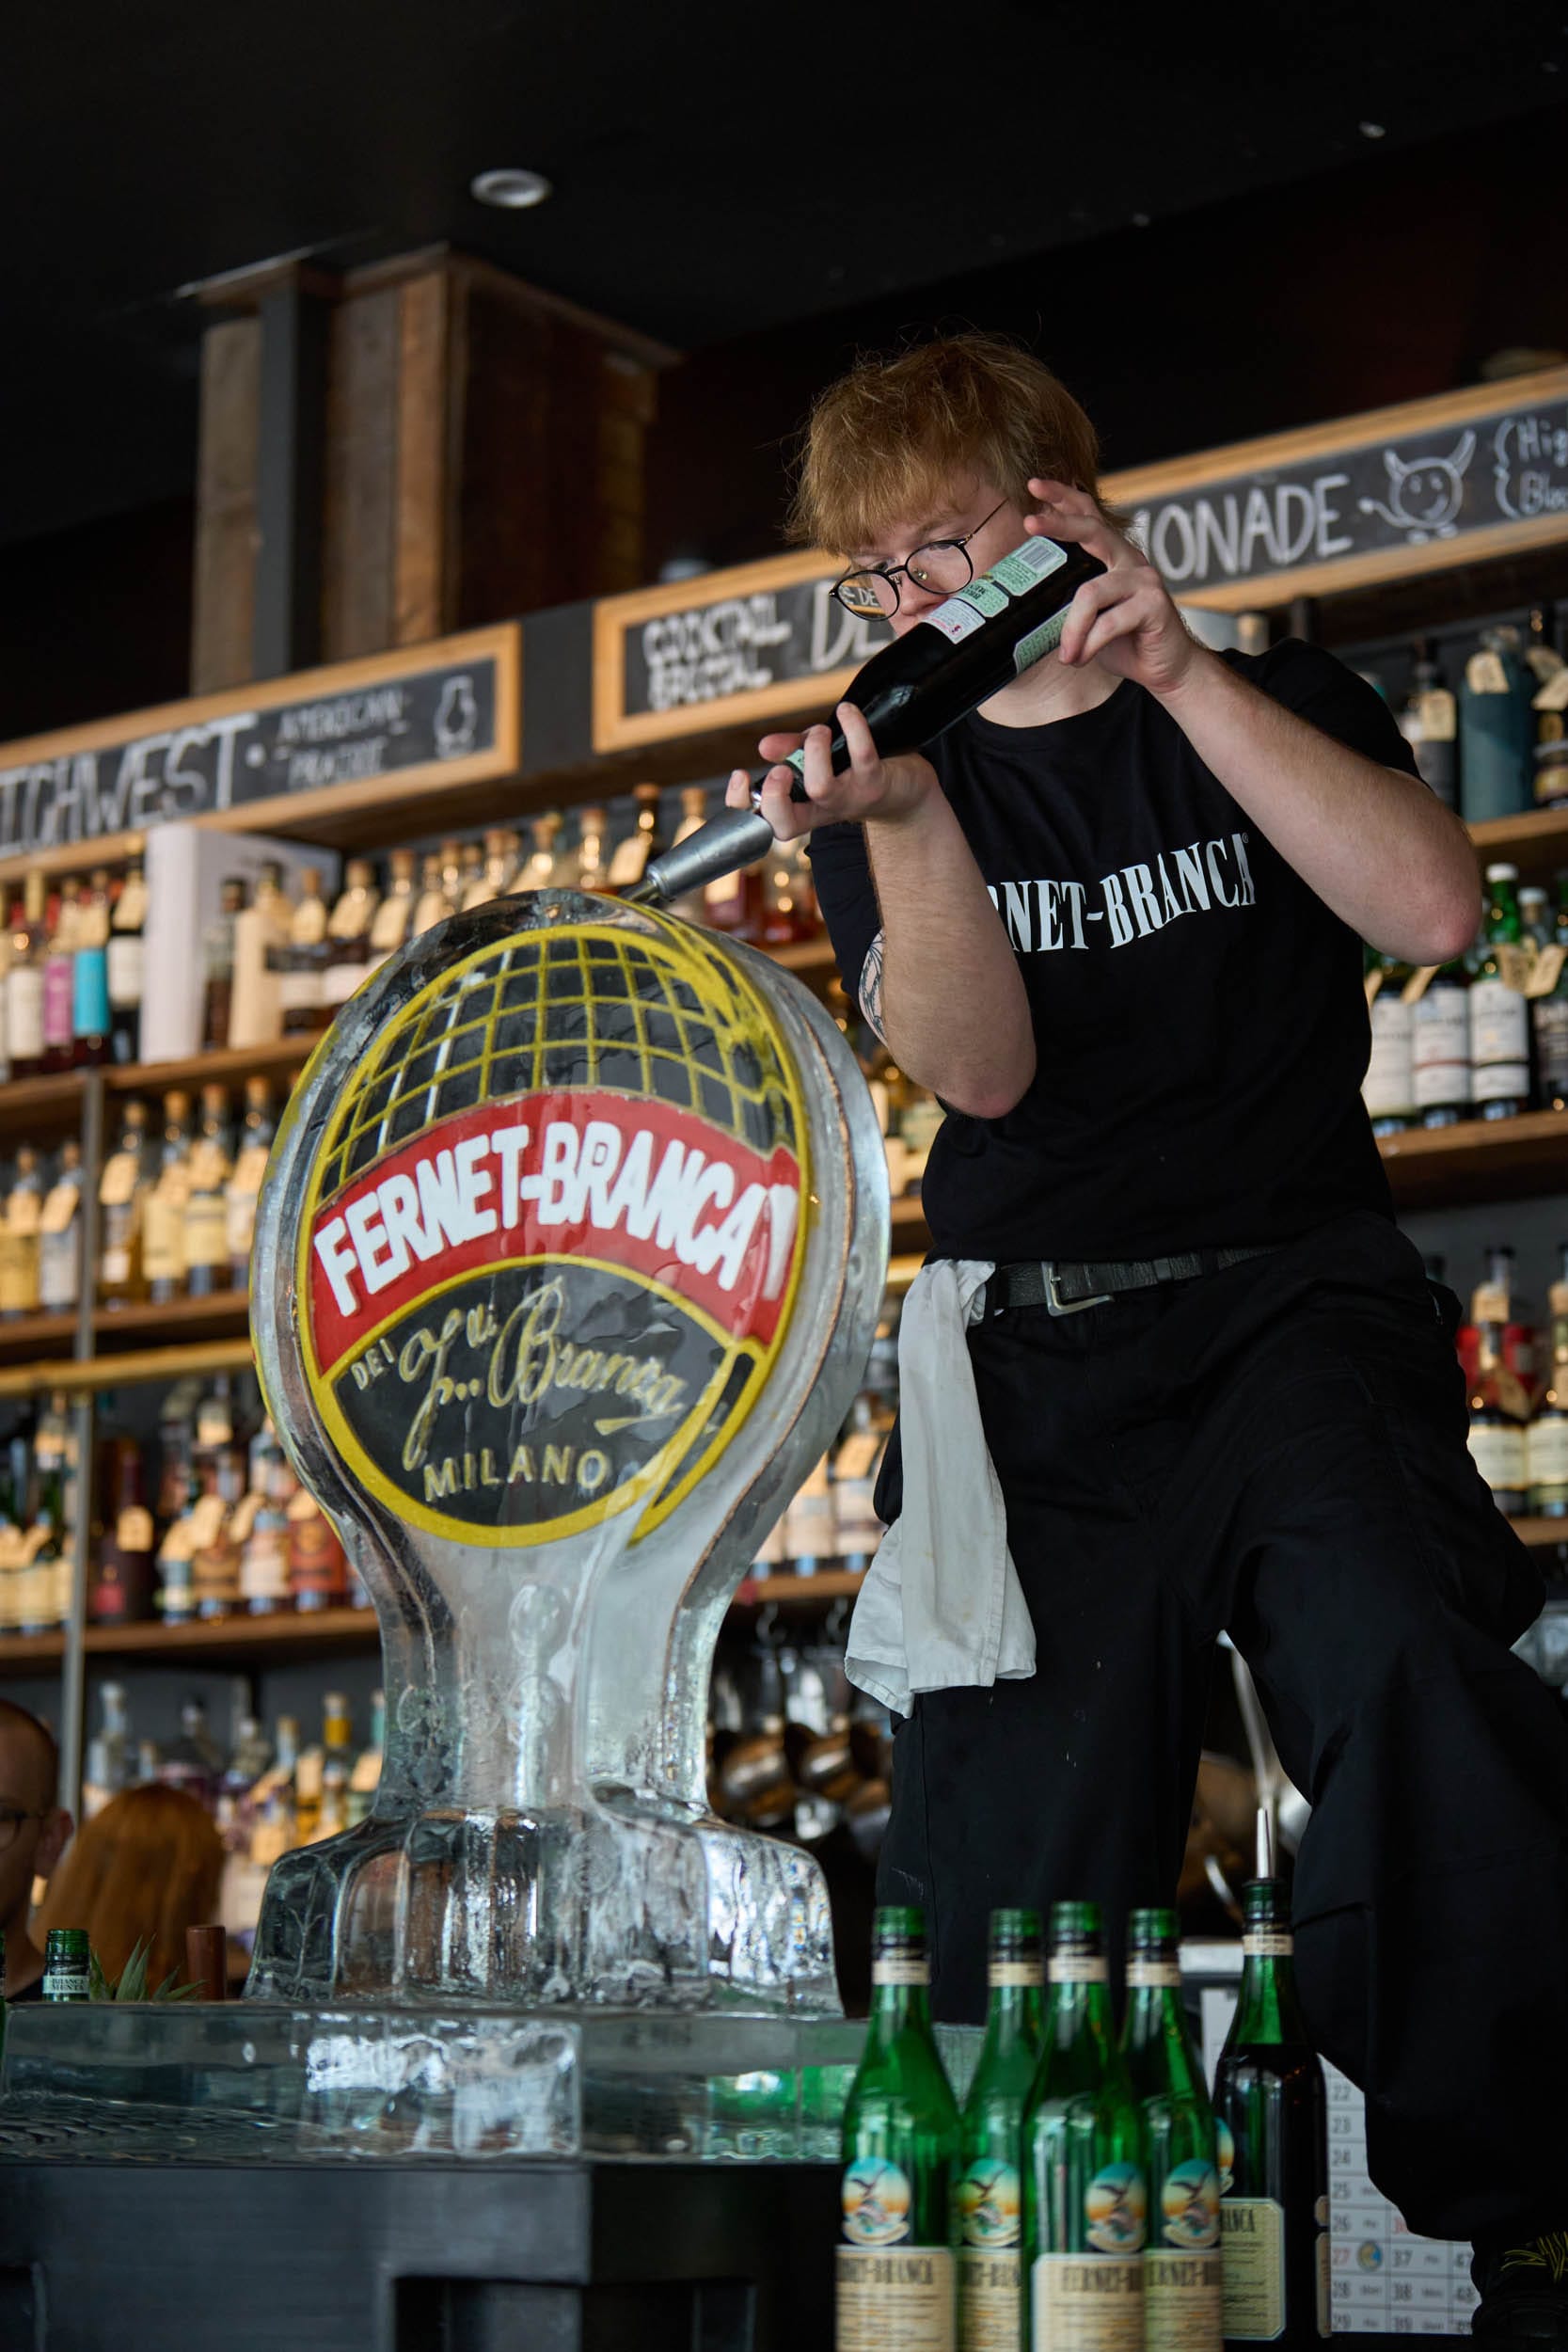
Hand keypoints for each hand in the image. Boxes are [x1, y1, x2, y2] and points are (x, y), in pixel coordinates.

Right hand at [724, 701, 938, 840]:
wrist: (906, 792)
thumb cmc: (855, 775)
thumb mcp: (819, 764)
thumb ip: (792, 753)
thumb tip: (764, 747)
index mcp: (805, 809)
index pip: (765, 823)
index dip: (744, 805)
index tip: (740, 775)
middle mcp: (824, 810)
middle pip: (786, 822)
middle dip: (774, 792)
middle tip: (782, 769)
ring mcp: (850, 799)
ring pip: (821, 787)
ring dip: (813, 751)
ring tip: (820, 732)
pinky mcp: (876, 782)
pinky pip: (861, 756)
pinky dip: (852, 727)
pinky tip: (847, 711)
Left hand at [1024, 478, 1206, 699]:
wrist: (1165, 666)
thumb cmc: (1125, 640)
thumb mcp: (1091, 616)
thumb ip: (1069, 601)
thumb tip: (1026, 602)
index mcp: (1113, 556)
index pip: (1088, 516)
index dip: (1063, 498)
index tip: (1034, 486)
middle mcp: (1129, 559)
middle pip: (1091, 531)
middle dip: (1058, 524)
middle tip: (1029, 523)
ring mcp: (1144, 579)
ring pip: (1090, 593)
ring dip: (1071, 629)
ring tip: (1066, 653)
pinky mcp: (1154, 604)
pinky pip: (1108, 623)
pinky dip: (1088, 644)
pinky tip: (1081, 657)